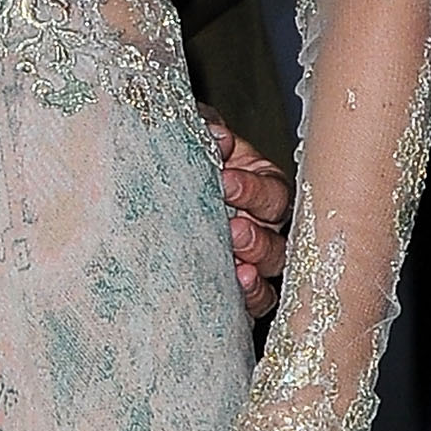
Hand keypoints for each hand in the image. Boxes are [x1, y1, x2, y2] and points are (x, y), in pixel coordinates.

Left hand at [200, 111, 289, 325]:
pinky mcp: (234, 285)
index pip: (273, 190)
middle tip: (233, 230)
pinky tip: (234, 288)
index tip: (225, 180)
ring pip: (272, 270)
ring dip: (257, 267)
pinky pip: (257, 300)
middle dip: (259, 235)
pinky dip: (251, 297)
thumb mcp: (192, 137)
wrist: (149, 182)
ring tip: (238, 267)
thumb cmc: (182, 157)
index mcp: (262, 185)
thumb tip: (217, 136)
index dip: (254, 188)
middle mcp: (264, 224)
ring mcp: (252, 257)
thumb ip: (204, 131)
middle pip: (281, 236)